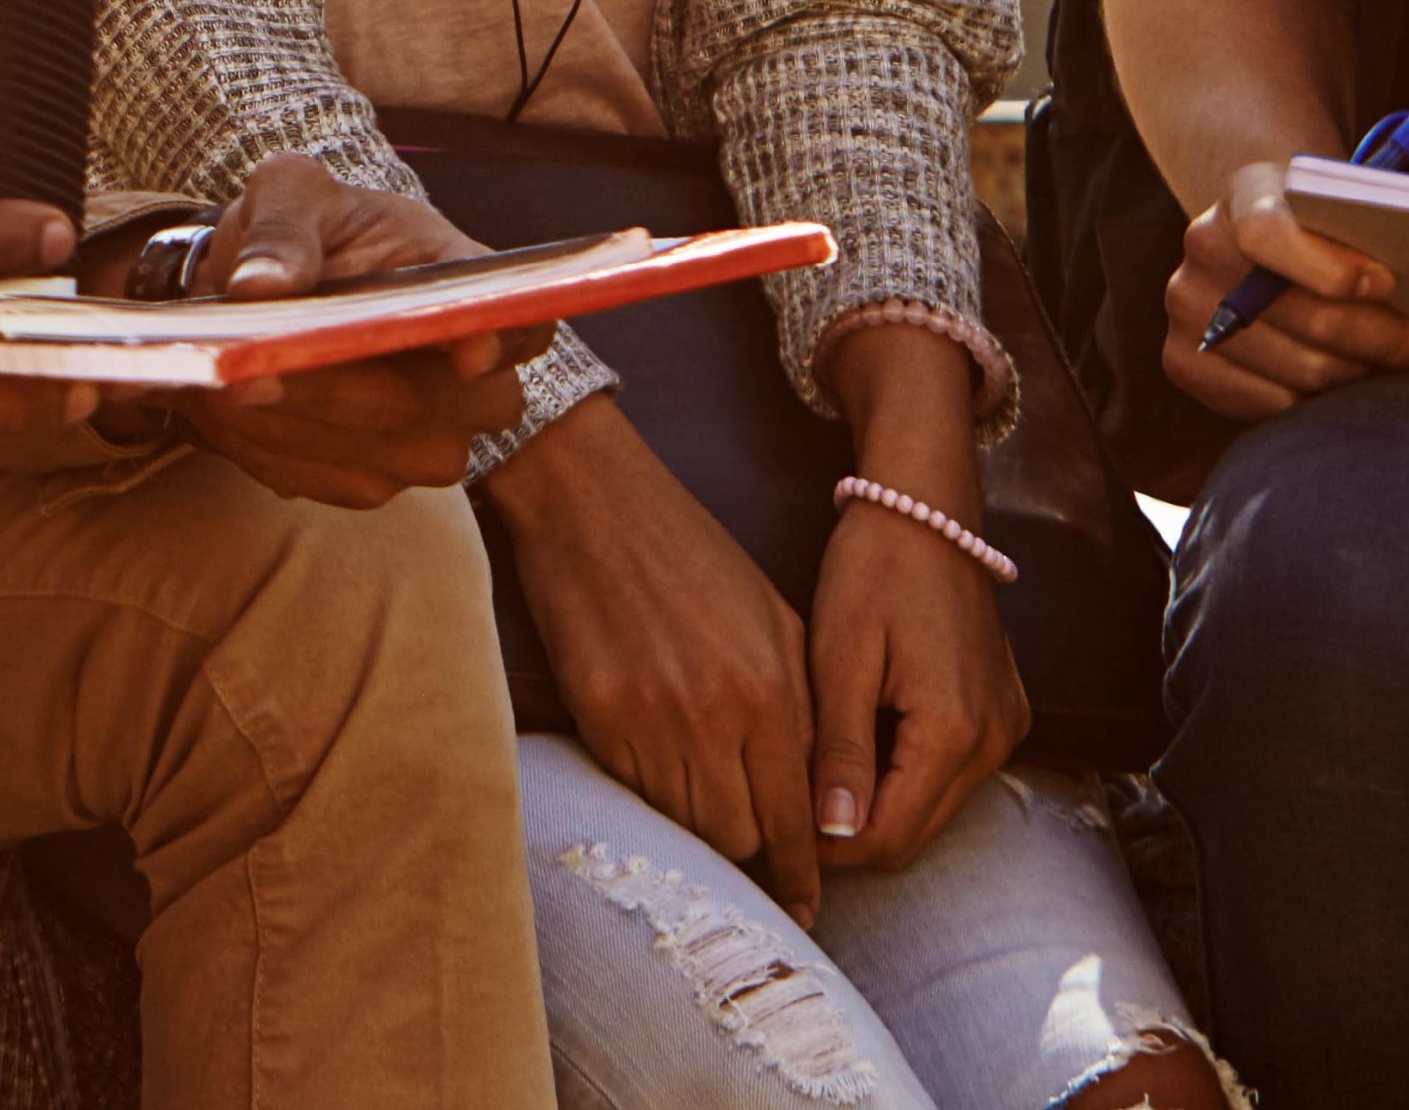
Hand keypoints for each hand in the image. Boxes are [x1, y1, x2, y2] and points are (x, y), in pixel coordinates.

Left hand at [147, 157, 545, 506]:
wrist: (272, 288)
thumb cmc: (303, 230)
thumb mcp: (288, 193)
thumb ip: (280, 228)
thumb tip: (261, 285)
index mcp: (470, 283)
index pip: (522, 320)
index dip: (504, 341)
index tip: (465, 352)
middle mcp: (475, 376)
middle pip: (430, 404)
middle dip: (331, 391)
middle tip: (243, 373)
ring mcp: (434, 437)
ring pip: (375, 454)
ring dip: (285, 425)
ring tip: (219, 382)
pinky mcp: (377, 480)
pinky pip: (325, 480)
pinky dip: (266, 449)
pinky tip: (229, 411)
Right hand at [485, 410, 823, 914]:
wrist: (591, 502)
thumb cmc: (692, 552)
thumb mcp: (773, 618)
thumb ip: (802, 704)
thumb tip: (818, 789)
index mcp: (772, 688)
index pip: (795, 814)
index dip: (801, 870)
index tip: (805, 905)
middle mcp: (715, 715)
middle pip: (739, 836)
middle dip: (752, 856)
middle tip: (755, 865)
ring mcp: (651, 720)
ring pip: (685, 824)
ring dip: (700, 831)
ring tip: (707, 826)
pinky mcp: (597, 718)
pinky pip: (634, 793)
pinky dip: (652, 798)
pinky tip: (660, 780)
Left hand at [800, 317, 1030, 874]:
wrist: (924, 510)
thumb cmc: (873, 571)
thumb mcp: (840, 659)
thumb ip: (839, 752)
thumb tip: (831, 834)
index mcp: (954, 732)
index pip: (887, 837)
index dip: (827, 849)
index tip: (772, 836)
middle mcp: (993, 742)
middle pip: (913, 835)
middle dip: (849, 834)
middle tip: (783, 812)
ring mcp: (1004, 729)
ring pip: (931, 809)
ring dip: (875, 806)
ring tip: (812, 775)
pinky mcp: (1001, 714)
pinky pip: (949, 775)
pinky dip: (902, 776)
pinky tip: (856, 746)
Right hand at [1156, 153, 1408, 418]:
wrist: (1265, 240)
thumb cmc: (1329, 227)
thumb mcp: (1345, 208)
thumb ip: (1373, 232)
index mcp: (1242, 195)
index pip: (1267, 235)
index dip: (1329, 267)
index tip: (1387, 284)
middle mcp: (1201, 248)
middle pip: (1299, 315)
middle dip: (1379, 337)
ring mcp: (1185, 308)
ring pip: (1297, 369)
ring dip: (1361, 375)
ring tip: (1400, 368)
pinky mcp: (1183, 361)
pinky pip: (1270, 403)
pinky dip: (1321, 401)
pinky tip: (1351, 384)